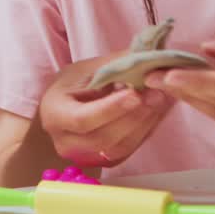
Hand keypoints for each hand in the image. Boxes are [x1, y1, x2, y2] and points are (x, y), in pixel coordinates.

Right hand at [38, 56, 173, 167]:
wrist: (65, 104)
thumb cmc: (72, 83)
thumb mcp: (86, 68)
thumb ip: (114, 64)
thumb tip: (145, 53)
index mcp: (54, 114)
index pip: (82, 119)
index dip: (110, 109)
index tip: (135, 94)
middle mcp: (64, 141)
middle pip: (102, 137)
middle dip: (133, 116)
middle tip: (157, 94)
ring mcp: (82, 155)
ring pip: (118, 147)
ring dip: (143, 124)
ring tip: (160, 99)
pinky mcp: (102, 160)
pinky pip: (127, 150)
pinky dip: (144, 131)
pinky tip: (155, 112)